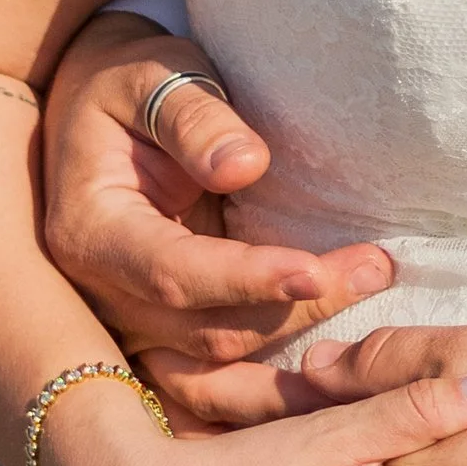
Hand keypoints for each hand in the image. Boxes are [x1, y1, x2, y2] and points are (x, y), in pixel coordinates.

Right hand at [41, 12, 396, 423]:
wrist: (102, 113)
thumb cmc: (132, 87)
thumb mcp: (155, 77)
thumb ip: (194, 118)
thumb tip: (244, 165)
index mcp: (91, 231)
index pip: (172, 272)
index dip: (245, 279)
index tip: (316, 270)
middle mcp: (104, 295)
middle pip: (204, 332)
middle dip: (294, 310)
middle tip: (375, 269)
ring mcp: (131, 327)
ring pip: (214, 375)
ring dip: (294, 359)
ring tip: (368, 300)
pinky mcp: (161, 340)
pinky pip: (214, 387)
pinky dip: (270, 388)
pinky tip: (334, 367)